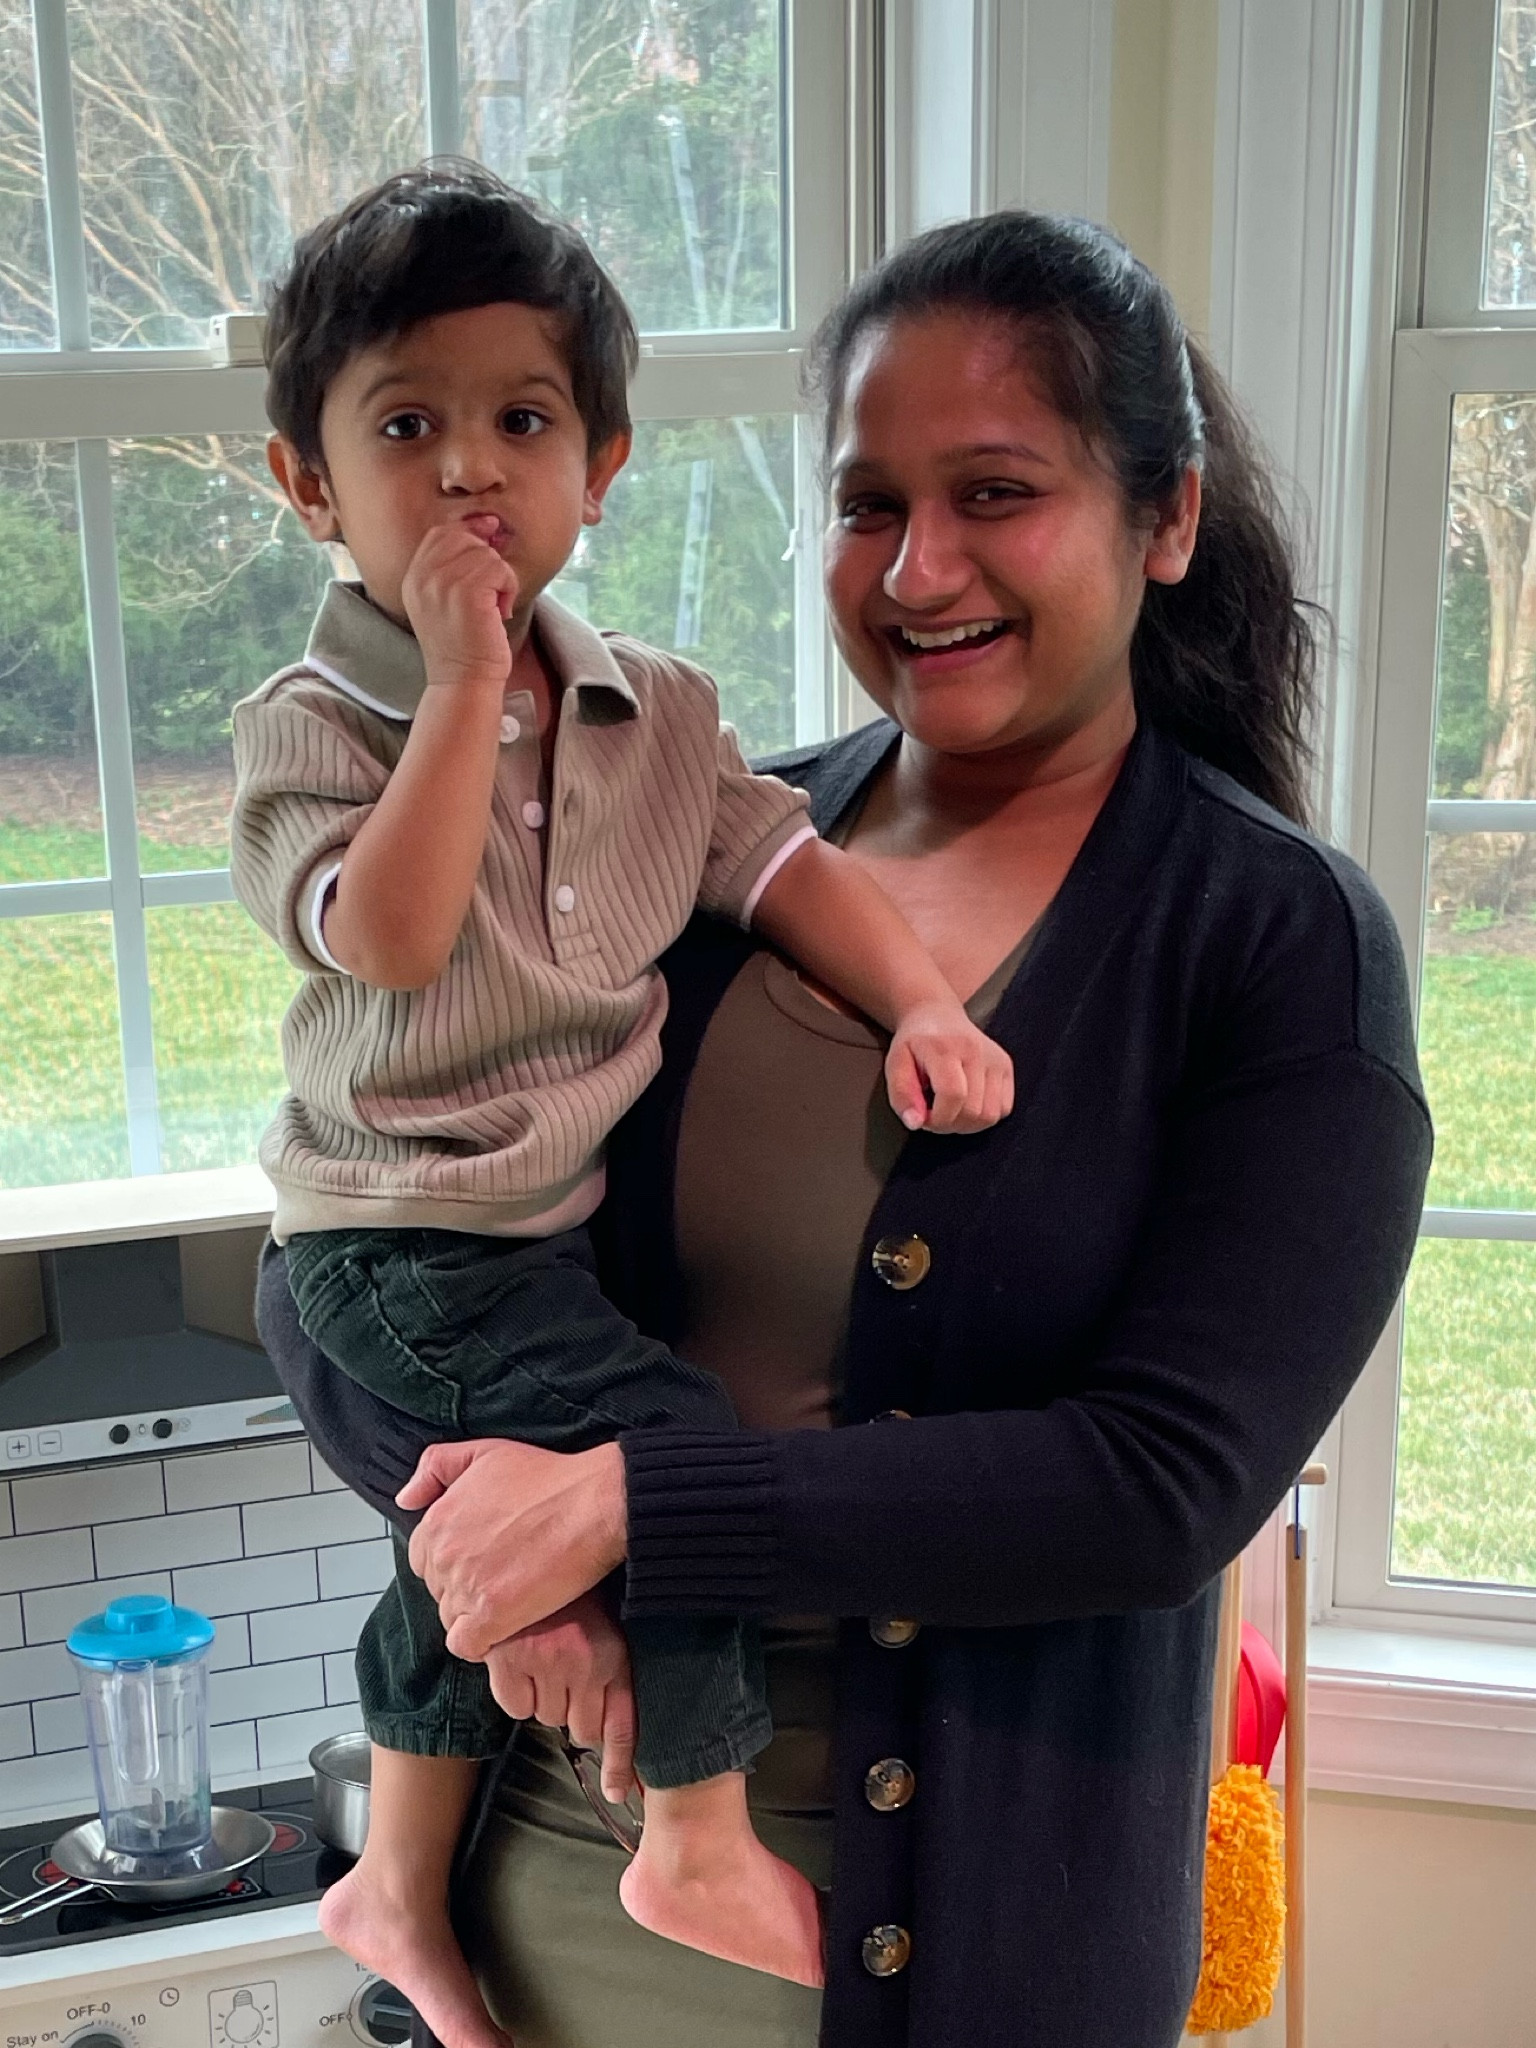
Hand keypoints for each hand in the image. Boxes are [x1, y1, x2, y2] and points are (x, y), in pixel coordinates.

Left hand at [397, 1438, 627, 1661]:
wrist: (593, 1504)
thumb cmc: (548, 1477)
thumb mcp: (484, 1451)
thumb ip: (435, 1467)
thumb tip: (406, 1498)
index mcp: (437, 1520)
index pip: (422, 1558)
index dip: (452, 1560)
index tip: (481, 1557)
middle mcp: (444, 1555)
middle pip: (438, 1590)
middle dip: (465, 1587)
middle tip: (502, 1576)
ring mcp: (466, 1587)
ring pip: (452, 1618)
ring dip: (476, 1614)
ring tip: (510, 1599)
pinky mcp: (492, 1616)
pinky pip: (467, 1645)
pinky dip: (482, 1642)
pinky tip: (506, 1626)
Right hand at [400, 517, 517, 691]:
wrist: (463, 681)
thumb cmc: (463, 644)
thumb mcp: (444, 601)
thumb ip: (453, 566)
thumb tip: (488, 526)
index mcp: (413, 577)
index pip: (439, 533)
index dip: (468, 529)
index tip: (489, 535)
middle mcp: (423, 577)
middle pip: (464, 537)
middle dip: (487, 558)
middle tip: (491, 589)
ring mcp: (443, 583)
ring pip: (486, 554)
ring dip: (500, 578)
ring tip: (493, 607)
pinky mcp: (467, 593)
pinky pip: (500, 570)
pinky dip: (508, 589)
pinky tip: (499, 612)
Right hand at [485, 1591, 636, 1801]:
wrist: (540, 1548)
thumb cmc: (576, 1593)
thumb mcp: (609, 1627)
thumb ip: (612, 1672)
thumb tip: (612, 1733)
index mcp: (614, 1656)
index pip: (621, 1726)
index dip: (620, 1765)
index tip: (617, 1793)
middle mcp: (584, 1665)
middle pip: (581, 1730)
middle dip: (575, 1712)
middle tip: (568, 1679)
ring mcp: (546, 1664)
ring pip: (546, 1718)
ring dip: (545, 1699)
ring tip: (546, 1660)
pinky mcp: (509, 1662)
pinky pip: (516, 1707)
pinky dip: (516, 1692)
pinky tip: (521, 1663)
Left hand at [884, 1000, 1014, 1133]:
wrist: (937, 1015)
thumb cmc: (914, 1043)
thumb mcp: (895, 1065)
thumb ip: (902, 1095)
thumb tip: (916, 1123)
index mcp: (946, 1048)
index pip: (952, 1095)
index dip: (938, 1119)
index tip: (924, 1118)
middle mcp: (976, 1051)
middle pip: (972, 1110)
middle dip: (949, 1124)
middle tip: (934, 1114)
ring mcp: (995, 1058)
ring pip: (990, 1115)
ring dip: (967, 1124)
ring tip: (950, 1110)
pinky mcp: (1006, 1066)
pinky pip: (1003, 1108)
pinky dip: (984, 1116)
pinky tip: (966, 1105)